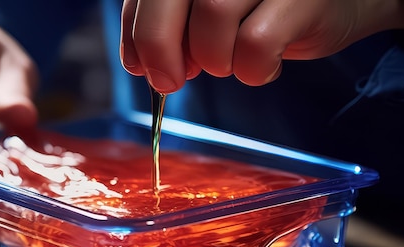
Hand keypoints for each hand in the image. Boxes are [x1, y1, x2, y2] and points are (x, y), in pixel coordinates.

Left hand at [120, 0, 403, 91]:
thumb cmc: (267, 6)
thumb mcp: (210, 5)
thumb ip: (170, 24)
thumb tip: (141, 63)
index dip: (137, 35)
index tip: (143, 68)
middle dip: (160, 50)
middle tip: (171, 82)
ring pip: (212, 19)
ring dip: (214, 59)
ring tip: (231, 62)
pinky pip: (256, 46)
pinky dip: (253, 71)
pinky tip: (264, 66)